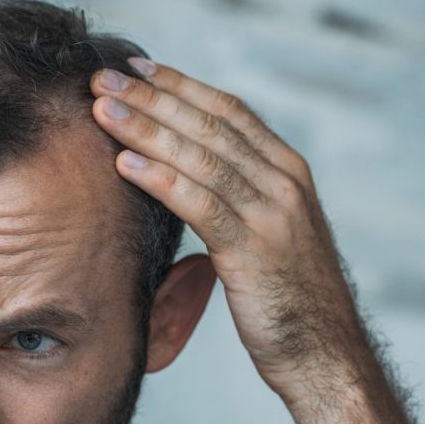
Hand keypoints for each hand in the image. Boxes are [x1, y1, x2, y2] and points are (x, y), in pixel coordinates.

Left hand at [90, 58, 368, 404]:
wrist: (323, 353)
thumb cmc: (285, 297)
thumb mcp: (265, 233)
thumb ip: (236, 198)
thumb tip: (185, 176)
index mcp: (287, 171)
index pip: (228, 110)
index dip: (179, 86)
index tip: (135, 70)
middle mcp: (284, 182)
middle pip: (209, 124)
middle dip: (152, 98)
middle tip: (103, 80)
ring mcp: (273, 213)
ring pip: (201, 157)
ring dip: (146, 130)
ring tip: (102, 112)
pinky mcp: (254, 250)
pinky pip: (201, 204)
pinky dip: (160, 180)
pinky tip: (124, 165)